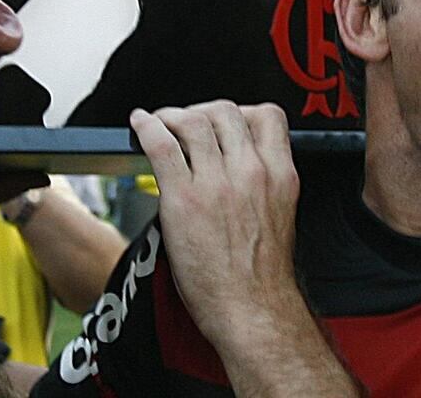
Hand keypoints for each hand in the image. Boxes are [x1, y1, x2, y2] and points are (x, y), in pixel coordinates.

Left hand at [131, 102, 360, 396]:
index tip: (222, 120)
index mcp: (279, 175)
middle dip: (201, 111)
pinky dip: (146, 127)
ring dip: (172, 116)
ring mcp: (216, 184)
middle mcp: (250, 172)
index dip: (240, 111)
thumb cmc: (262, 275)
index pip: (266, 115)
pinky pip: (160, 145)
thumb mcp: (280, 213)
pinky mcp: (183, 198)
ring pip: (192, 121)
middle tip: (186, 122)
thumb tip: (235, 160)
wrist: (252, 311)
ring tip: (161, 123)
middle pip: (223, 111)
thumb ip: (262, 180)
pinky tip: (140, 125)